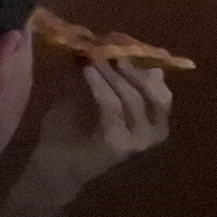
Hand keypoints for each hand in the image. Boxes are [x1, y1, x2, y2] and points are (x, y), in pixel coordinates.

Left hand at [27, 60, 174, 191]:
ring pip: (133, 99)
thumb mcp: (91, 102)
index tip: (126, 48)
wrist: (53, 169)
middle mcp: (152, 136)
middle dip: (134, 71)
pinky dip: (100, 87)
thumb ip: (110, 83)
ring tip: (96, 60)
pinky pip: (112, 107)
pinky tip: (88, 72)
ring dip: (114, 76)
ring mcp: (136, 142)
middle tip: (112, 52)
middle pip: (157, 96)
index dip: (148, 70)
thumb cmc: (72, 134)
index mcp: (153, 126)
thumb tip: (114, 54)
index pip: (163, 95)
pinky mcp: (116, 143)